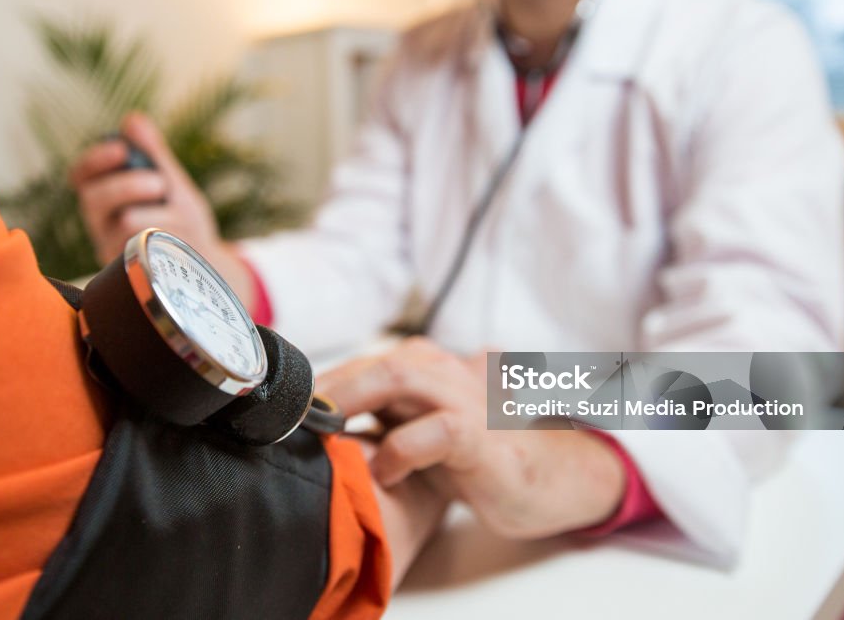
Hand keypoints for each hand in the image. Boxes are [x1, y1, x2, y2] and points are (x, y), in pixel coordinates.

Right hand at [70, 112, 216, 262]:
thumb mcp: (171, 183)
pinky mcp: (128, 272)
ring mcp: (111, 249)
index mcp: (104, 195)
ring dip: (158, 215)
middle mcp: (99, 222)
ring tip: (178, 217)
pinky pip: (143, 250)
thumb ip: (152, 154)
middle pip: (94, 199)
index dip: (95, 160)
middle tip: (159, 184)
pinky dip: (168, 238)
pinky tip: (178, 239)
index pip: (81, 175)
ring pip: (124, 224)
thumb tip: (133, 120)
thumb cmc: (181, 218)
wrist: (203, 261)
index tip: (121, 148)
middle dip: (128, 186)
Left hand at [319, 338, 626, 538]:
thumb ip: (387, 418)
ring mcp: (473, 401)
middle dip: (337, 383)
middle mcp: (455, 373)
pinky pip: (438, 431)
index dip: (333, 380)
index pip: (377, 362)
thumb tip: (324, 422)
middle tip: (298, 411)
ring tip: (324, 427)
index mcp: (439, 370)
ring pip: (406, 379)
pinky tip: (383, 471)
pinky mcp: (485, 437)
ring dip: (356, 399)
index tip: (293, 404)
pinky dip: (401, 449)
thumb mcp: (426, 432)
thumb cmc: (481, 458)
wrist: (550, 481)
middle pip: (386, 362)